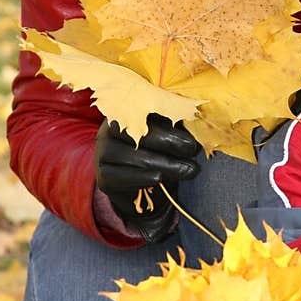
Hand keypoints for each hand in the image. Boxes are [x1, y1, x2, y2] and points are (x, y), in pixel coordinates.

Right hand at [95, 114, 200, 241]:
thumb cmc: (159, 154)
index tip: (191, 135)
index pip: (143, 111)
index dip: (167, 121)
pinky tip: (159, 179)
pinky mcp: (102, 176)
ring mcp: (102, 153)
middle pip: (134, 132)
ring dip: (162, 163)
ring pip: (129, 155)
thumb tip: (198, 126)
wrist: (143, 189)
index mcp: (126, 113)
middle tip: (192, 150)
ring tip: (187, 169)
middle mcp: (109, 130)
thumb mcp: (168, 138)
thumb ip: (177, 128)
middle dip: (167, 141)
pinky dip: (141, 177)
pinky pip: (119, 175)